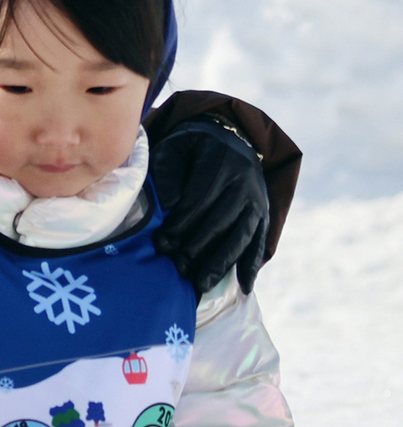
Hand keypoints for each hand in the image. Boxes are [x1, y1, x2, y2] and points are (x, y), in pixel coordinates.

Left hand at [150, 119, 268, 294]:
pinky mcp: (264, 215)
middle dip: (197, 247)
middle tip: (176, 268)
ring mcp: (257, 200)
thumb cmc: (191, 149)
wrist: (228, 140)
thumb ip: (167, 171)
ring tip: (201, 284)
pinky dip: (251, 265)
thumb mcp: (174, 147)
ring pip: (241, 235)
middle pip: (221, 220)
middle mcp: (244, 182)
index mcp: (221, 162)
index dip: (181, 223)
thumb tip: (168, 203)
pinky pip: (259, 242)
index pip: (200, 198)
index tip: (162, 243)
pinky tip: (243, 287)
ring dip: (221, 262)